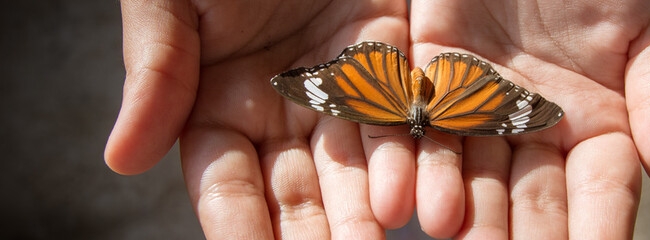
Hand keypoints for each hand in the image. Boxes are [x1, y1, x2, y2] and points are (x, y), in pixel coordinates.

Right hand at [107, 0, 411, 237]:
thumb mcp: (169, 0)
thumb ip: (154, 74)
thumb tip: (120, 160)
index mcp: (214, 106)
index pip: (225, 186)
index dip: (239, 229)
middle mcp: (277, 110)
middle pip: (298, 189)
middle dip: (315, 233)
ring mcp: (335, 88)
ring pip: (355, 163)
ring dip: (369, 204)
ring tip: (379, 238)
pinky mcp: (384, 59)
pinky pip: (400, 112)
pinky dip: (410, 150)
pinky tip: (419, 189)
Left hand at [406, 0, 649, 237]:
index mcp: (601, 122)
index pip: (602, 190)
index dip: (598, 231)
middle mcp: (538, 124)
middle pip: (529, 195)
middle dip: (521, 237)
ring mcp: (483, 100)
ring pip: (468, 167)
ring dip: (461, 206)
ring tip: (453, 236)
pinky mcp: (435, 68)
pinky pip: (421, 119)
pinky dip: (414, 156)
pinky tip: (411, 196)